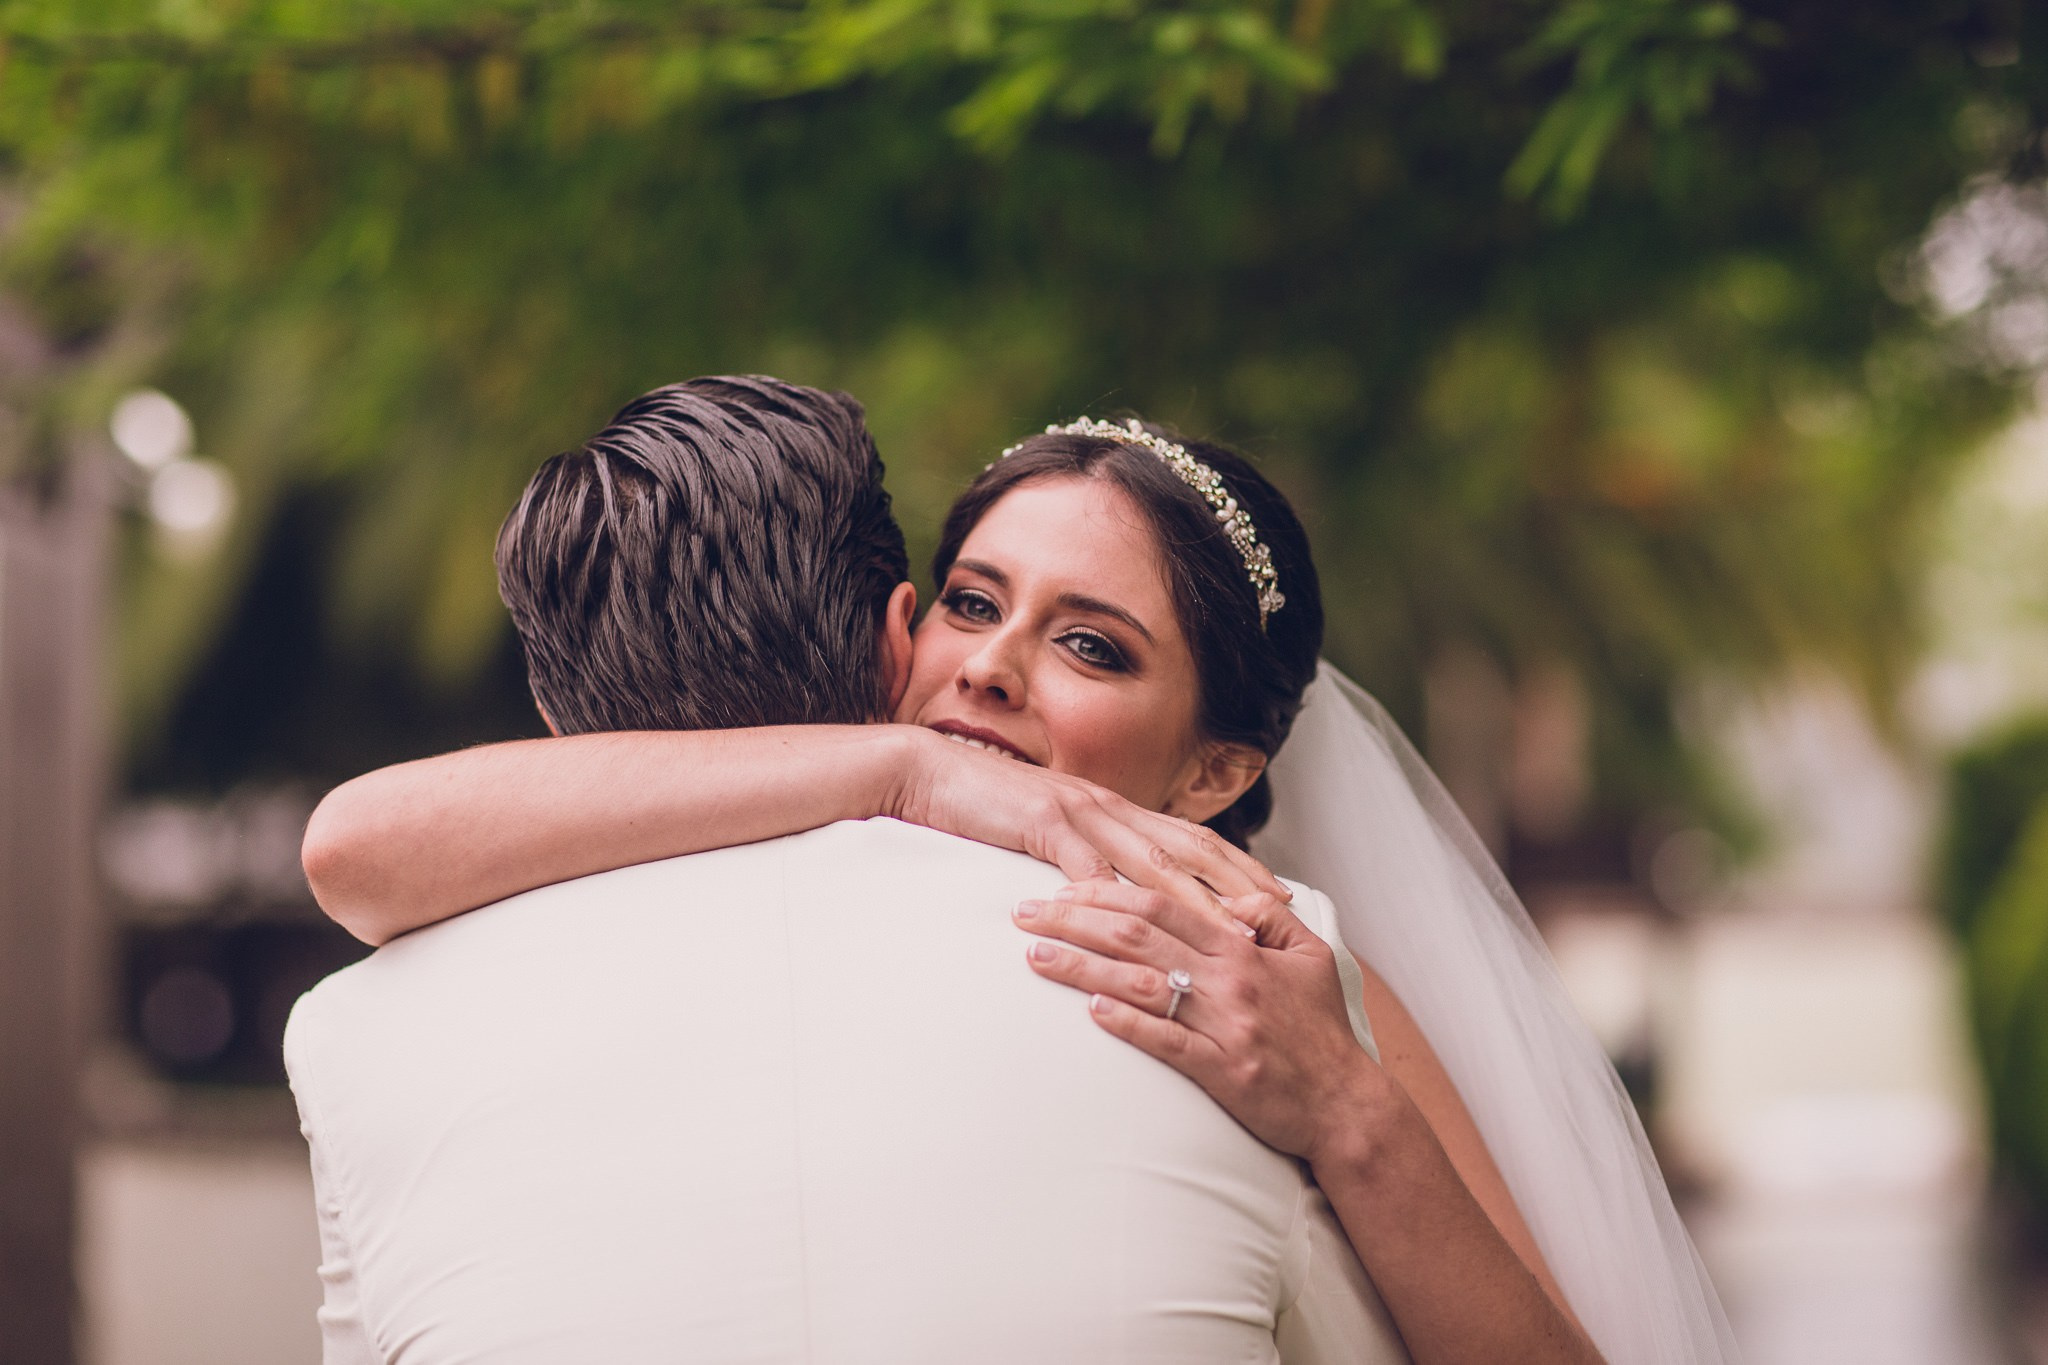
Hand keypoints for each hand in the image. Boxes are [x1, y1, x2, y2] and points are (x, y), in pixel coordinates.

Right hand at [888, 726, 1290, 905]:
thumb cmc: (982, 807)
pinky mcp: (1040, 822)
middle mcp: (1106, 806)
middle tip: (1279, 915)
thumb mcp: (1044, 831)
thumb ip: (1081, 854)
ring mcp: (1076, 811)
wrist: (924, 771)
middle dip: (1238, 882)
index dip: (1237, 867)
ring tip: (1230, 932)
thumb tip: (1111, 892)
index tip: (1276, 898)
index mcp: (1112, 809)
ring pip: (1149, 861)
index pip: (1189, 839)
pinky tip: (1136, 926)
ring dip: (1194, 899)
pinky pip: (1083, 865)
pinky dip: (1112, 896)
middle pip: (1187, 847)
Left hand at [1012, 881, 1384, 1162]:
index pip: (1161, 905)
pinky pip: (1169, 1042)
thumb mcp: (1310, 957)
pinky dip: (1129, 1025)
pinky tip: (1091, 1012)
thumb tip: (1231, 895)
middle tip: (1024, 913)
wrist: (1345, 1105)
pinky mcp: (1223, 1071)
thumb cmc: (1321, 1031)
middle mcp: (1229, 980)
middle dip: (1074, 919)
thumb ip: (1270, 917)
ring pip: (1142, 984)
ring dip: (1082, 968)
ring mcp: (1225, 1025)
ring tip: (1035, 957)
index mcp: (1241, 948)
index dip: (1106, 892)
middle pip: (1138, 935)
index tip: (1061, 887)